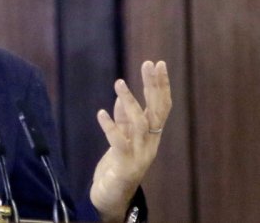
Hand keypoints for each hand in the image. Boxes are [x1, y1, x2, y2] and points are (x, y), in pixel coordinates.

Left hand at [90, 61, 171, 221]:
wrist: (111, 198)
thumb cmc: (117, 167)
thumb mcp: (121, 139)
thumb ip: (123, 120)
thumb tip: (121, 98)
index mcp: (151, 135)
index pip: (160, 105)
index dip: (160, 85)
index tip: (157, 63)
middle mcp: (150, 143)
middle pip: (156, 110)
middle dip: (153, 85)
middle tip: (149, 64)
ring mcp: (140, 155)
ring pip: (139, 123)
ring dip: (129, 101)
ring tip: (119, 82)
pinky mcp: (125, 165)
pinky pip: (119, 142)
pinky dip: (110, 126)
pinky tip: (101, 113)